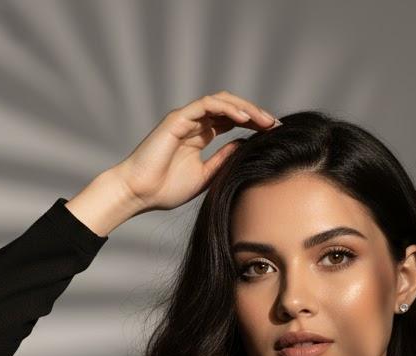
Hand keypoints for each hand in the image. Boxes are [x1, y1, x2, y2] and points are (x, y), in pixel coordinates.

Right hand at [117, 92, 280, 212]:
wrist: (139, 194)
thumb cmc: (165, 189)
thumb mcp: (206, 176)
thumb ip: (224, 160)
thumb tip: (245, 146)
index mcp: (200, 136)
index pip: (231, 121)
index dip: (253, 124)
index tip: (274, 134)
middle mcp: (194, 123)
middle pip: (230, 108)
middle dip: (255, 114)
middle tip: (276, 125)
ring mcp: (186, 119)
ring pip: (221, 101)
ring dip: (245, 108)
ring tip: (264, 120)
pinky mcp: (177, 118)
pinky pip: (207, 105)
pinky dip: (227, 108)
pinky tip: (244, 118)